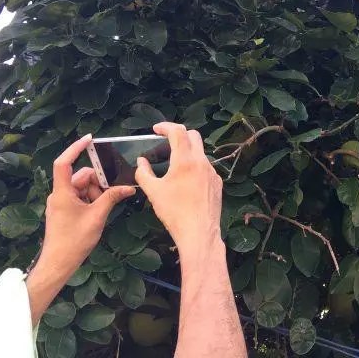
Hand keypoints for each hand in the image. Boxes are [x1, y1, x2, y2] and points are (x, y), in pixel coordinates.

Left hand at [27, 134, 134, 323]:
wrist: (58, 264)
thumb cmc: (74, 240)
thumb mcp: (97, 217)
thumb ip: (112, 198)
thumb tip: (129, 187)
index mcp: (62, 192)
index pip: (64, 163)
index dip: (75, 148)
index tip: (90, 139)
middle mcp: (59, 194)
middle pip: (81, 176)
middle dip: (98, 181)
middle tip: (113, 190)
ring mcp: (61, 203)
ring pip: (83, 187)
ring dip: (96, 192)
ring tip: (106, 206)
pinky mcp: (64, 211)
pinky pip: (81, 197)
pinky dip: (92, 200)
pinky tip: (101, 210)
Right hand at [135, 123, 222, 259]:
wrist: (199, 232)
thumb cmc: (174, 212)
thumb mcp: (153, 192)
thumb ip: (143, 173)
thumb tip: (141, 162)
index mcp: (185, 160)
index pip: (178, 131)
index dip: (165, 126)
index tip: (156, 129)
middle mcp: (201, 161)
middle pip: (193, 136)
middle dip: (179, 134)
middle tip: (166, 142)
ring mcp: (212, 172)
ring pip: (200, 152)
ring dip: (187, 152)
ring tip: (174, 165)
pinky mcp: (217, 183)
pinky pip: (205, 167)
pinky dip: (195, 166)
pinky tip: (186, 181)